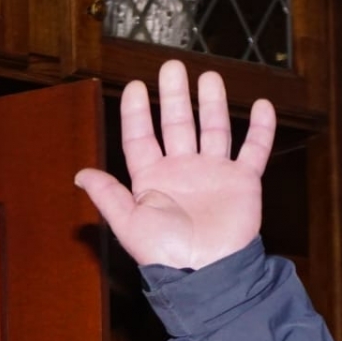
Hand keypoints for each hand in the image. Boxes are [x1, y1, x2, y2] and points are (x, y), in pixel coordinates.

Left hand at [73, 61, 273, 270]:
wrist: (207, 273)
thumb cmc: (165, 254)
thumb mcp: (129, 223)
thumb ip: (108, 196)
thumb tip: (80, 175)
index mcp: (153, 180)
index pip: (141, 138)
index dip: (137, 112)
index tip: (136, 87)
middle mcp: (182, 171)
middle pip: (178, 125)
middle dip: (175, 96)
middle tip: (173, 67)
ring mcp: (213, 174)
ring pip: (214, 129)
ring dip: (211, 103)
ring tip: (209, 77)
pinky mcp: (242, 182)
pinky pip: (253, 149)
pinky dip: (260, 129)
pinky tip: (260, 106)